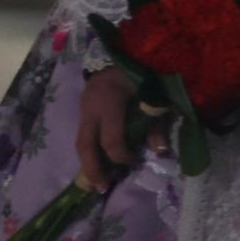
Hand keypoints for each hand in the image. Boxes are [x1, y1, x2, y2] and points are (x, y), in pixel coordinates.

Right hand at [75, 68, 169, 191]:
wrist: (126, 51)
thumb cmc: (145, 72)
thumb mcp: (156, 95)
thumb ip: (157, 123)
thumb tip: (159, 152)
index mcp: (110, 101)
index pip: (111, 138)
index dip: (121, 155)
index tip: (133, 162)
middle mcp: (91, 107)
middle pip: (84, 145)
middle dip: (92, 169)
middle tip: (101, 189)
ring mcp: (84, 107)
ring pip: (80, 141)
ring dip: (88, 163)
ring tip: (98, 181)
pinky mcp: (83, 108)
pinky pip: (83, 133)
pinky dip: (90, 150)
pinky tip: (99, 161)